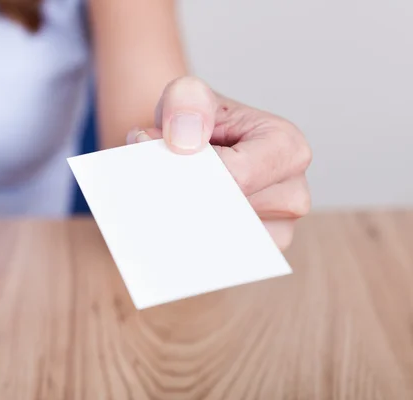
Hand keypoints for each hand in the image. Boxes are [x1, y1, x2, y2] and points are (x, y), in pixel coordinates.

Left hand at [127, 76, 311, 249]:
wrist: (190, 145)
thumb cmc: (194, 121)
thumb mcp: (185, 95)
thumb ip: (185, 102)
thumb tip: (185, 142)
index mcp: (287, 148)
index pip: (238, 177)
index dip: (193, 174)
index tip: (163, 159)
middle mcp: (293, 193)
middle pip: (231, 213)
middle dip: (188, 197)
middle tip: (161, 180)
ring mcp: (278, 228)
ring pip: (224, 240)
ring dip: (188, 221)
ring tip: (172, 194)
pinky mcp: (255, 250)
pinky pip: (223, 258)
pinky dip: (195, 244)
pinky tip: (176, 223)